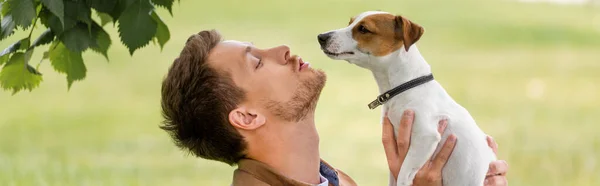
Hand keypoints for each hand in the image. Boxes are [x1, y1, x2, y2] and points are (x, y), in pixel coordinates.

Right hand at [382, 109, 508, 185]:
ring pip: (424, 147)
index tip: (388, 113)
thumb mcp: (402, 171)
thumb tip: (406, 135)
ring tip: (441, 119)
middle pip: (403, 141)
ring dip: (433, 132)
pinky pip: (441, 158)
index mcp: (394, 164)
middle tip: (410, 110)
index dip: (386, 127)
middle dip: (406, 124)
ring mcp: (418, 171)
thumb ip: (403, 157)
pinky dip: (448, 146)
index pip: (386, 142)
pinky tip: (453, 136)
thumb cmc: (412, 183)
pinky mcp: (432, 176)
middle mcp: (404, 166)